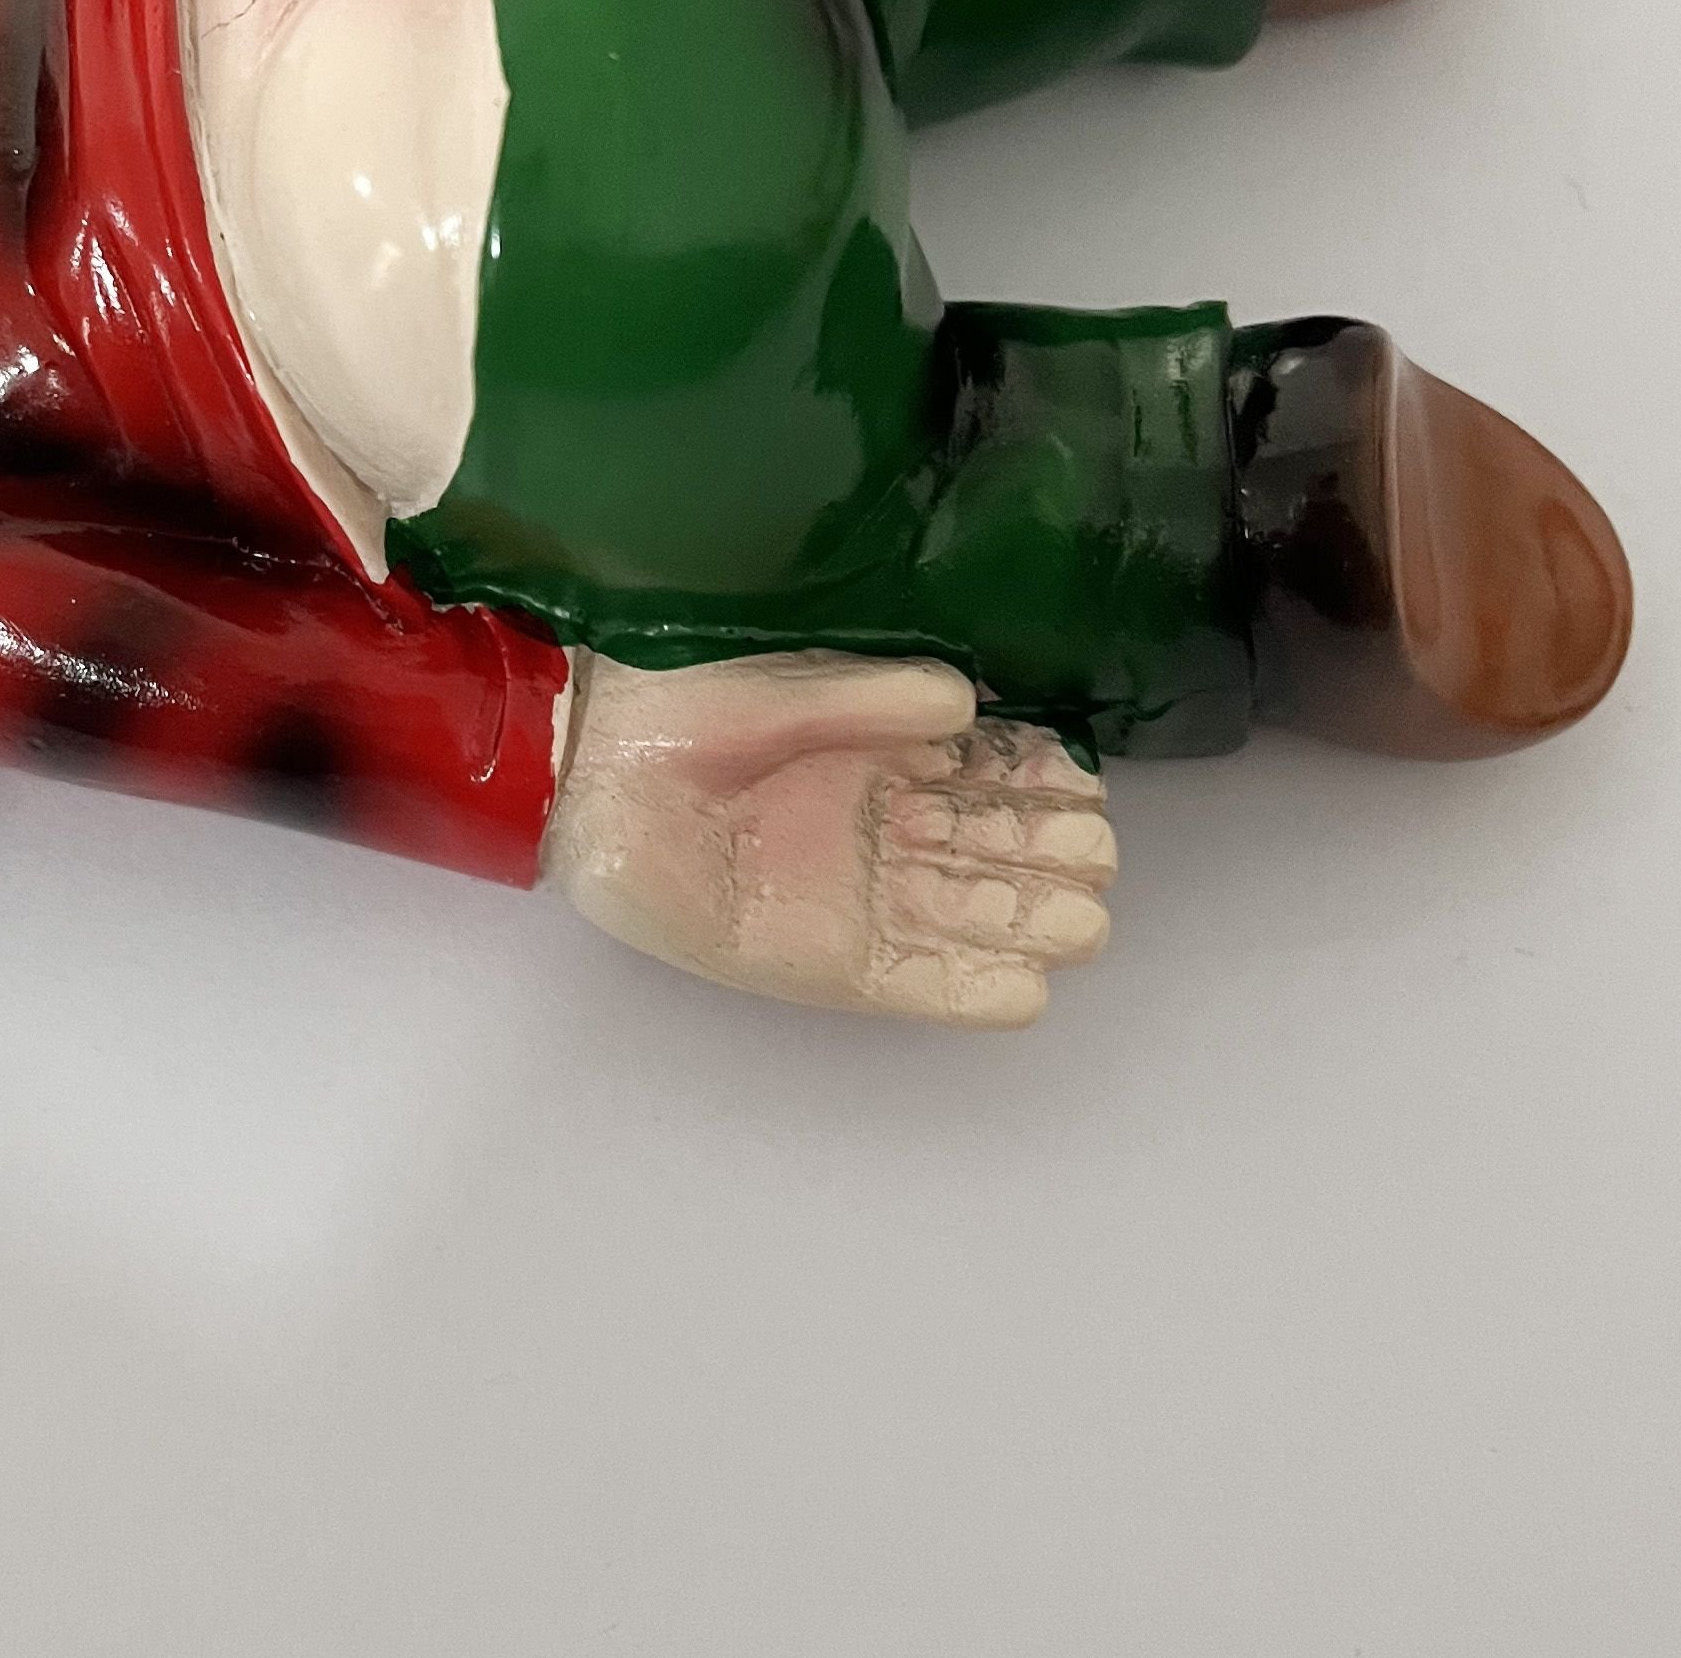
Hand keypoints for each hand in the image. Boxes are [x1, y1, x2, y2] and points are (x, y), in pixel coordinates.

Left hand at [544, 652, 1117, 1027]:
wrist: (587, 774)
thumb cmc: (677, 710)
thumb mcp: (782, 690)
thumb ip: (874, 700)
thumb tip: (971, 705)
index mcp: (880, 757)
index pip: (989, 776)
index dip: (1043, 783)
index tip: (1084, 782)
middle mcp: (881, 831)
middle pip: (993, 852)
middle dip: (1049, 856)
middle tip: (1094, 855)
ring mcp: (856, 898)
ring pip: (968, 920)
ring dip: (1026, 923)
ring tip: (1079, 920)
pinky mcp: (823, 959)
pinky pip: (913, 984)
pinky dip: (968, 989)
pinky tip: (1025, 989)